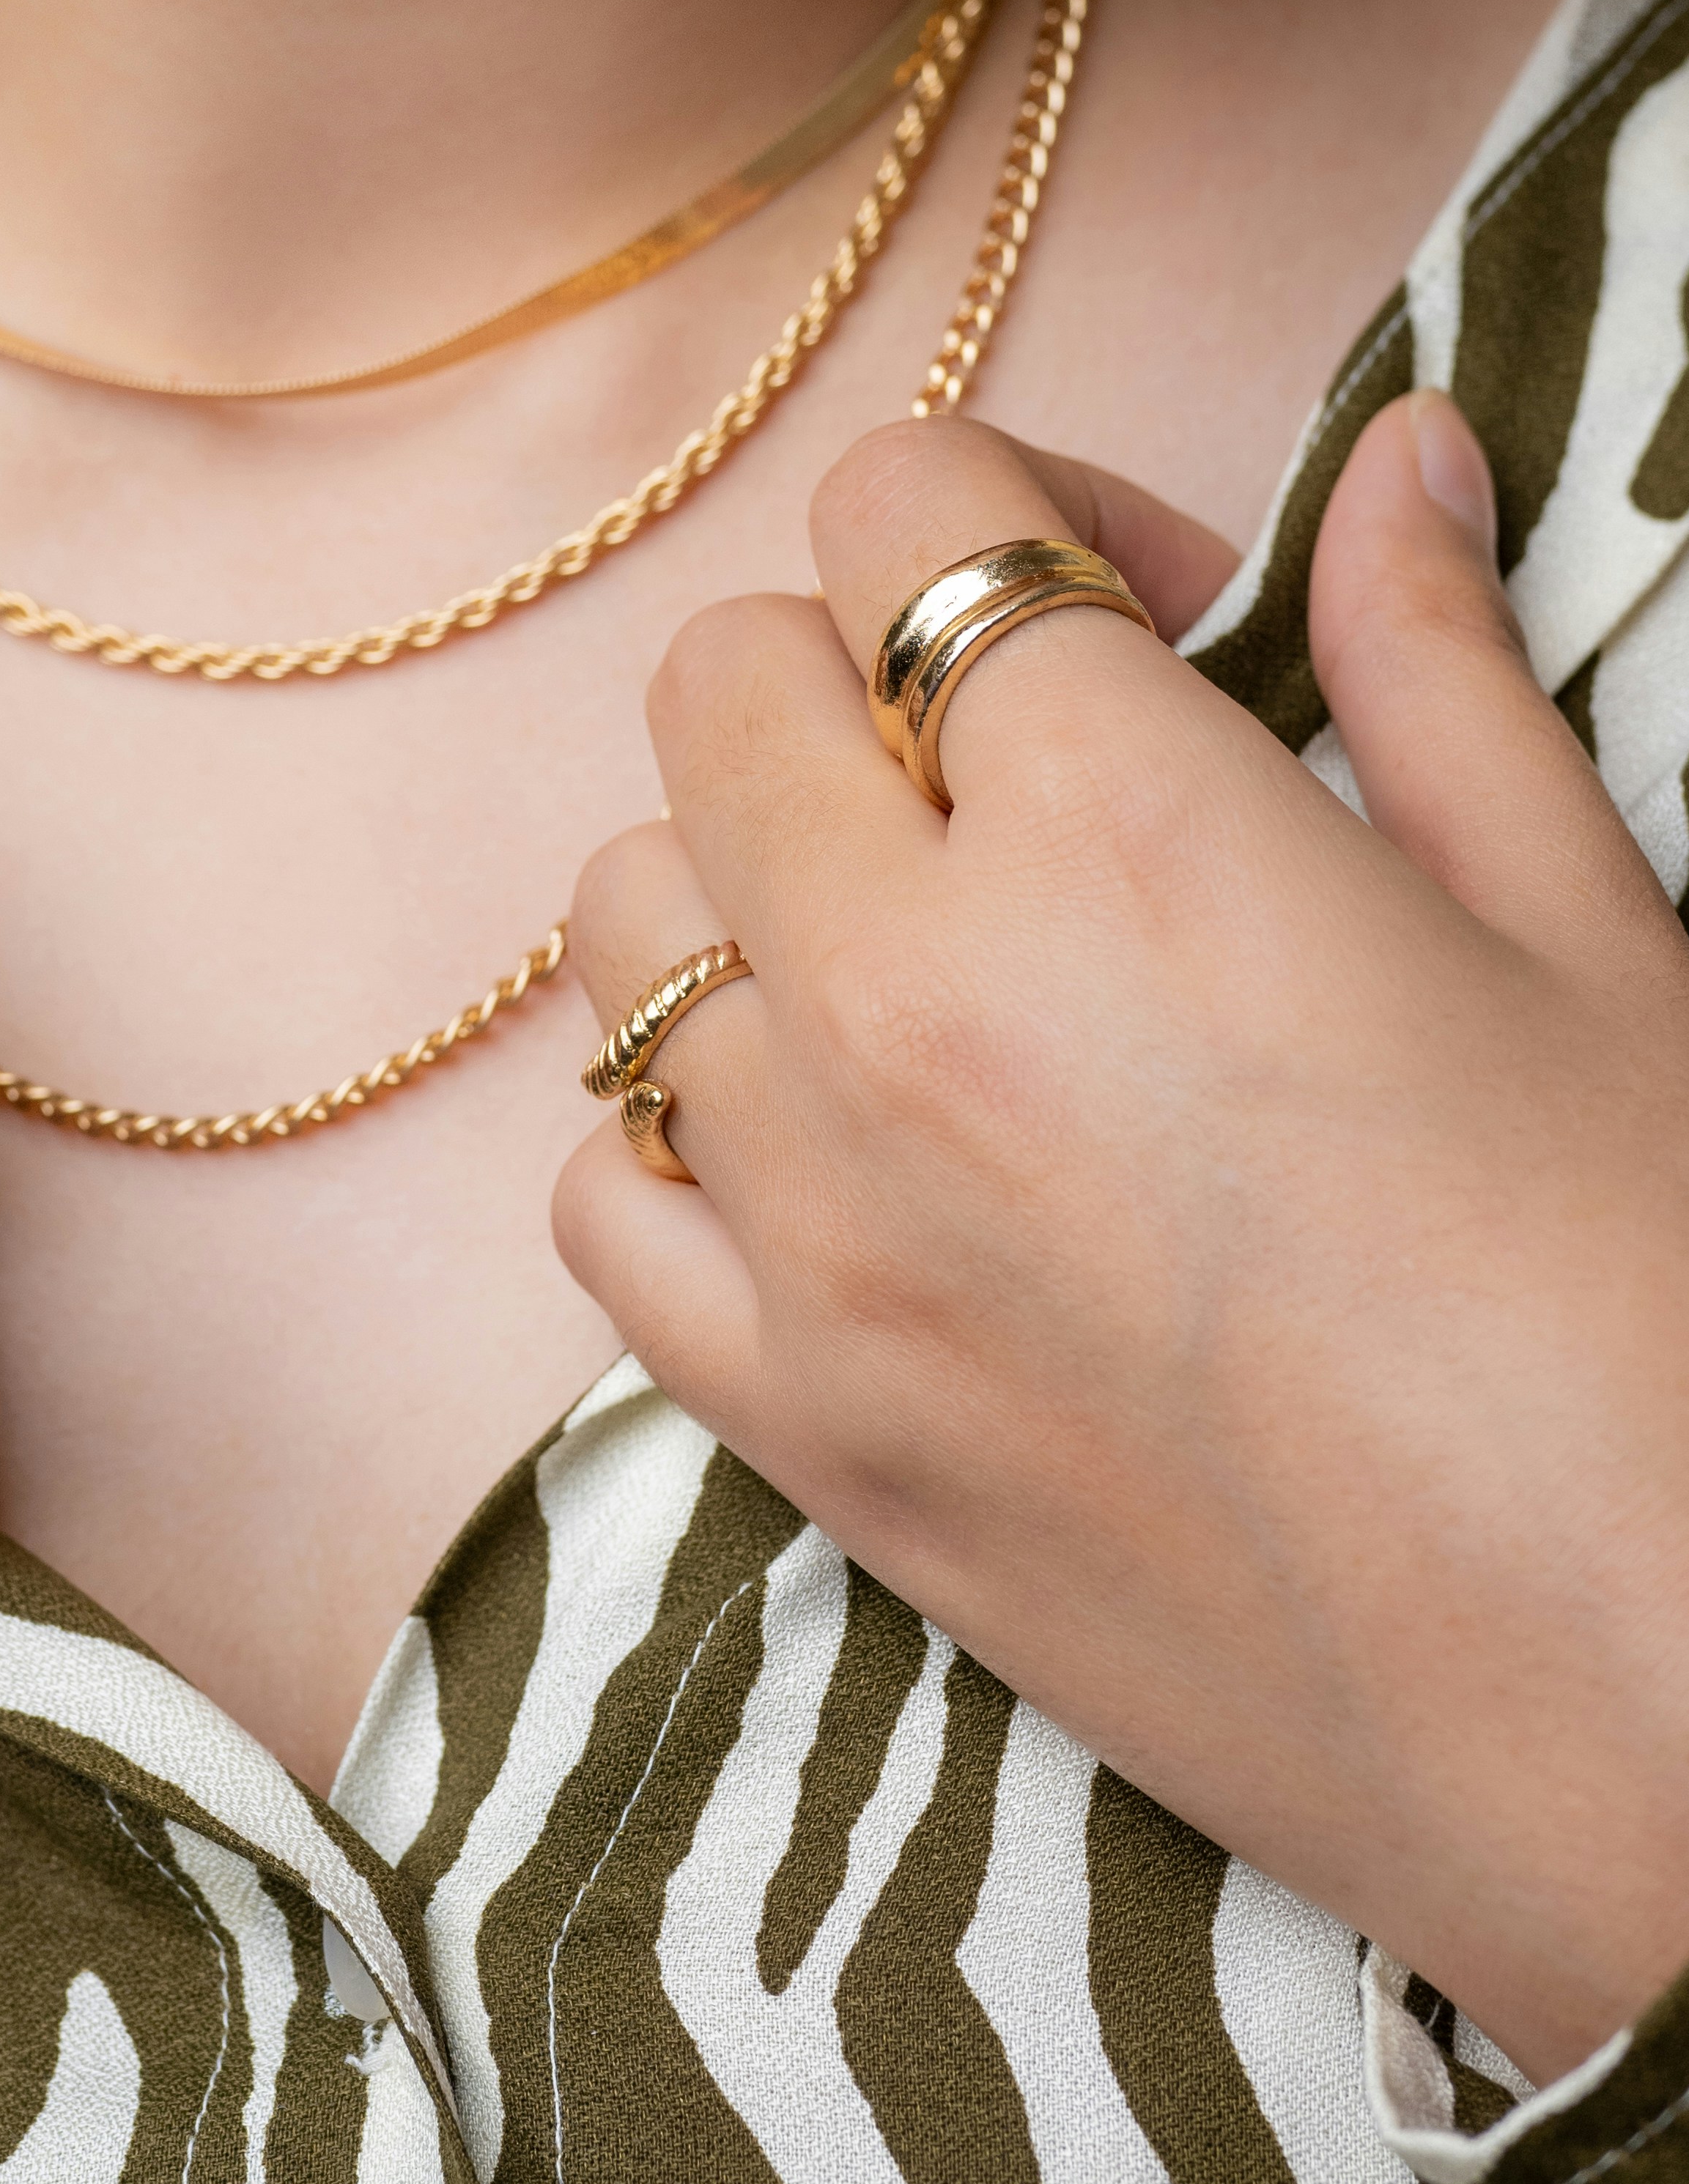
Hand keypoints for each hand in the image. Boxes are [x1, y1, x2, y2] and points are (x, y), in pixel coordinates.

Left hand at [558, 394, 1688, 2081]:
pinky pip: (600, 1198)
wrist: (1652, 1723)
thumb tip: (1390, 460)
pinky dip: (681, 1136)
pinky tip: (835, 1153)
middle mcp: (907, 994)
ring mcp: (818, 1219)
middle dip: (861, 673)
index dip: (1019, 515)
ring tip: (926, 955)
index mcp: (1120, 824)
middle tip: (1024, 774)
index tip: (1143, 617)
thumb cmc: (1659, 1313)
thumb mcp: (1588, 935)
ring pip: (623, 920)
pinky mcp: (793, 1422)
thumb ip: (1436, 663)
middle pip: (716, 685)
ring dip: (752, 886)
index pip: (906, 515)